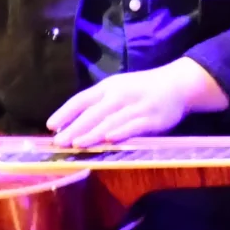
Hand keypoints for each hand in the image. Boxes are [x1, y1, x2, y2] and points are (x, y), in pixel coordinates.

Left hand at [45, 58, 228, 146]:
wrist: (178, 84)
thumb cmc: (142, 89)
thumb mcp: (118, 89)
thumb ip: (98, 104)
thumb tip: (70, 124)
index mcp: (108, 87)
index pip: (81, 99)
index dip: (65, 112)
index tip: (50, 126)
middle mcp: (120, 94)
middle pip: (93, 112)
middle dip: (75, 128)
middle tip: (59, 142)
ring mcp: (137, 106)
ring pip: (111, 120)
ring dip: (93, 133)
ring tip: (78, 144)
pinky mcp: (153, 118)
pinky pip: (135, 126)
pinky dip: (122, 132)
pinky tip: (110, 140)